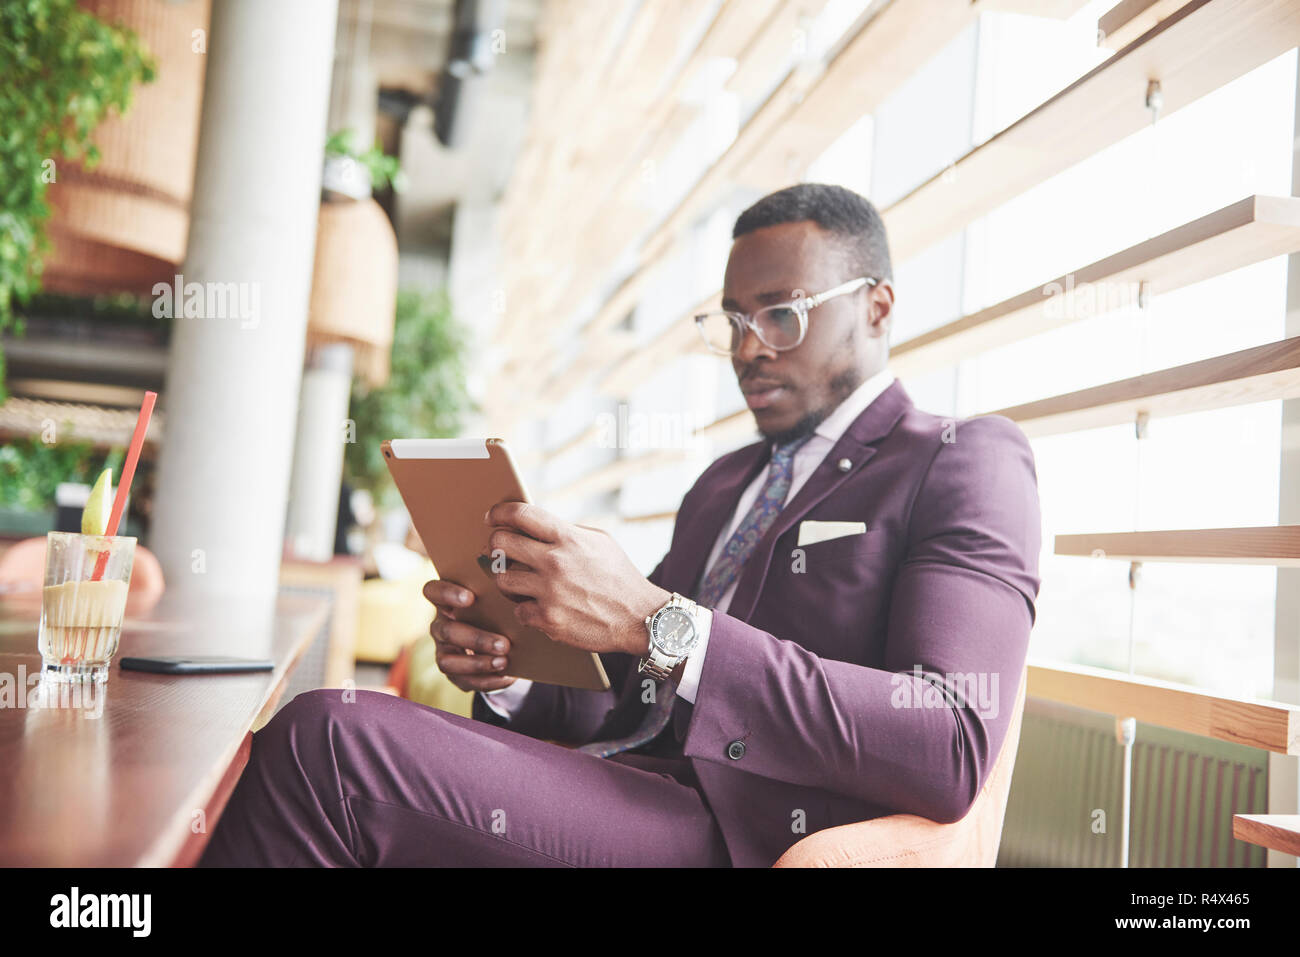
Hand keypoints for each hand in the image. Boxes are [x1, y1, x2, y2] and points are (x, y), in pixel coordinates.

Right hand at [422, 579, 515, 692]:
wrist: (503, 636)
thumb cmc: (499, 607)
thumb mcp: (498, 597)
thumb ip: (501, 593)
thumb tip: (519, 592)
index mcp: (446, 600)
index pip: (433, 591)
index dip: (448, 594)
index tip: (471, 597)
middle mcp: (440, 625)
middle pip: (446, 631)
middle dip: (476, 639)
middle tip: (504, 644)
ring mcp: (443, 651)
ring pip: (447, 661)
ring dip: (477, 664)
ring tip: (504, 662)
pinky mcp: (453, 673)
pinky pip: (464, 681)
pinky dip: (487, 680)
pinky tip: (506, 676)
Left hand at [484, 502, 669, 656]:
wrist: (639, 617)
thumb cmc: (619, 577)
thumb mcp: (599, 542)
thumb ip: (568, 532)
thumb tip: (537, 526)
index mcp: (568, 538)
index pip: (521, 514)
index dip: (499, 513)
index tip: (491, 518)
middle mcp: (555, 562)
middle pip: (501, 544)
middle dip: (496, 546)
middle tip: (499, 552)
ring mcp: (549, 592)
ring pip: (502, 579)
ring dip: (507, 580)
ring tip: (518, 583)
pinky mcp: (548, 619)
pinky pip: (518, 611)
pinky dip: (526, 610)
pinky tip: (539, 608)